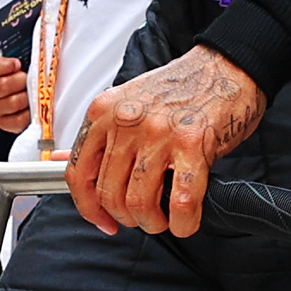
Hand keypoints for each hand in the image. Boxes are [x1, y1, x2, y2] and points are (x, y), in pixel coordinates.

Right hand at [0, 51, 31, 135]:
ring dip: (26, 97)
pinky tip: (32, 107)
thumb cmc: (27, 71)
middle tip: (29, 78)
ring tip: (33, 92)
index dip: (2, 66)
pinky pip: (16, 120)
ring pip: (10, 103)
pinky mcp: (5, 123)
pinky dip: (27, 114)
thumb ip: (5, 44)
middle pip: (0, 86)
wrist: (39, 92)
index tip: (17, 63)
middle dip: (19, 82)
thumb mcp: (20, 54)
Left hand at [64, 45, 267, 235]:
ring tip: (164, 220)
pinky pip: (181, 201)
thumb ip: (99, 136)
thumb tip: (63, 160)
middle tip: (143, 218)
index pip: (78, 173)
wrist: (226, 68)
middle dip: (126, 217)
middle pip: (109, 193)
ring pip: (139, 202)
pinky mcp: (193, 144)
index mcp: (104, 112)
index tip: (103, 220)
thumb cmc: (180, 89)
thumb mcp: (126, 103)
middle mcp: (126, 122)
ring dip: (152, 223)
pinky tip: (185, 222)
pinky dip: (183, 223)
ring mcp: (158, 133)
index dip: (89, 207)